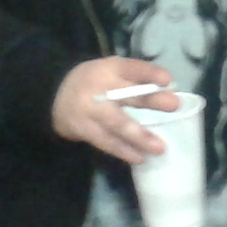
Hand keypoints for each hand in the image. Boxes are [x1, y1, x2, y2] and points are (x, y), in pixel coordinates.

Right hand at [50, 58, 176, 160]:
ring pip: (117, 124)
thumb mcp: (110, 72)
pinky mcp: (83, 129)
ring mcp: (90, 110)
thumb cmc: (93, 83)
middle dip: (151, 100)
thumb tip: (167, 92)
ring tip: (160, 147)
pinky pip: (106, 142)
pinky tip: (140, 158)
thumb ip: (133, 81)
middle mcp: (99, 87)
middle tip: (174, 105)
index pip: (132, 67)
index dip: (149, 73)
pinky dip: (124, 151)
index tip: (168, 80)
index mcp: (109, 68)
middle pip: (128, 94)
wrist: (53, 95)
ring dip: (140, 137)